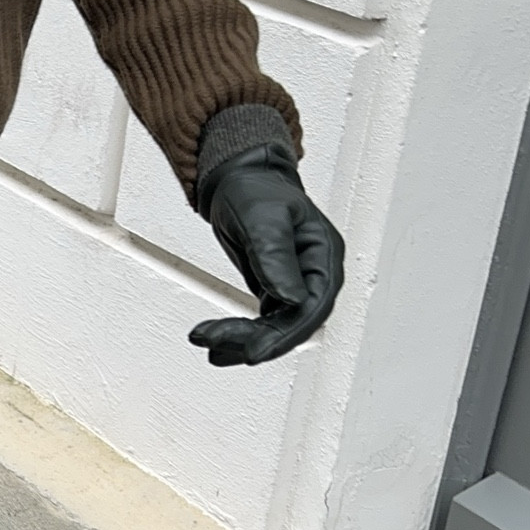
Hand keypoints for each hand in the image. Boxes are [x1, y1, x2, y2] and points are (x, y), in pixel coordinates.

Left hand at [188, 142, 344, 367]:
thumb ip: (275, 257)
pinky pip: (261, 322)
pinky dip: (238, 333)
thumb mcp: (263, 218)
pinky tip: (215, 340)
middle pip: (293, 324)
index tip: (255, 350)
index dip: (285, 335)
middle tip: (217, 344)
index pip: (313, 307)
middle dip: (256, 340)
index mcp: (322, 255)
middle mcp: (312, 275)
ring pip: (275, 329)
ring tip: (207, 340)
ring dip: (242, 341)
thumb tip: (291, 297)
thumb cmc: (256, 188)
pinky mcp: (273, 290)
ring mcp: (293, 285)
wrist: (238, 180)